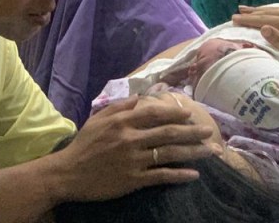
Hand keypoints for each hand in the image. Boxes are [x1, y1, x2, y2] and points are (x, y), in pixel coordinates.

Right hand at [56, 95, 214, 200]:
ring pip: (169, 153)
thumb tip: (140, 97)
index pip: (155, 113)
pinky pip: (161, 176)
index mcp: (123, 121)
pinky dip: (179, 175)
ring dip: (193, 152)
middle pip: (168, 132)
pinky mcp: (133, 180)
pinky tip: (193, 174)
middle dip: (192, 131)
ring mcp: (133, 160)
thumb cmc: (84, 144)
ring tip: (210, 150)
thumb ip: (120, 106)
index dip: (175, 112)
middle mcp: (131, 138)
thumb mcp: (98, 118)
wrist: (68, 173)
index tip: (189, 113)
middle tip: (209, 131)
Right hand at [231, 5, 278, 61]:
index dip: (249, 20)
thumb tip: (263, 27)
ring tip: (248, 10)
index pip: (266, 19)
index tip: (234, 19)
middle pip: (271, 11)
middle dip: (253, 12)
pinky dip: (274, 10)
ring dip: (263, 9)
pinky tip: (269, 12)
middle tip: (237, 12)